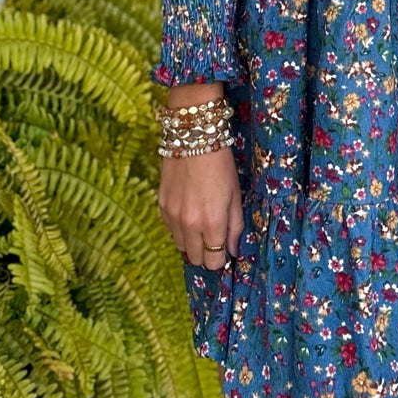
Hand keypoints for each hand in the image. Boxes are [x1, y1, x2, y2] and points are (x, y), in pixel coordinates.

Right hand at [158, 87, 243, 269]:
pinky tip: (189, 215)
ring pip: (181, 247)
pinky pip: (170, 230)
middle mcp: (189, 224)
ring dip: (192, 244)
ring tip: (203, 228)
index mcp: (212, 222)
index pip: (214, 261)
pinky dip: (180, 230)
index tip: (226, 252)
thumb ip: (235, 225)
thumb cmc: (221, 163)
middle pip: (196, 258)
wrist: (193, 136)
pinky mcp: (161, 205)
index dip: (222, 260)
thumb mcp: (236, 193)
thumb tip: (234, 250)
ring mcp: (172, 216)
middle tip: (216, 241)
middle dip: (207, 255)